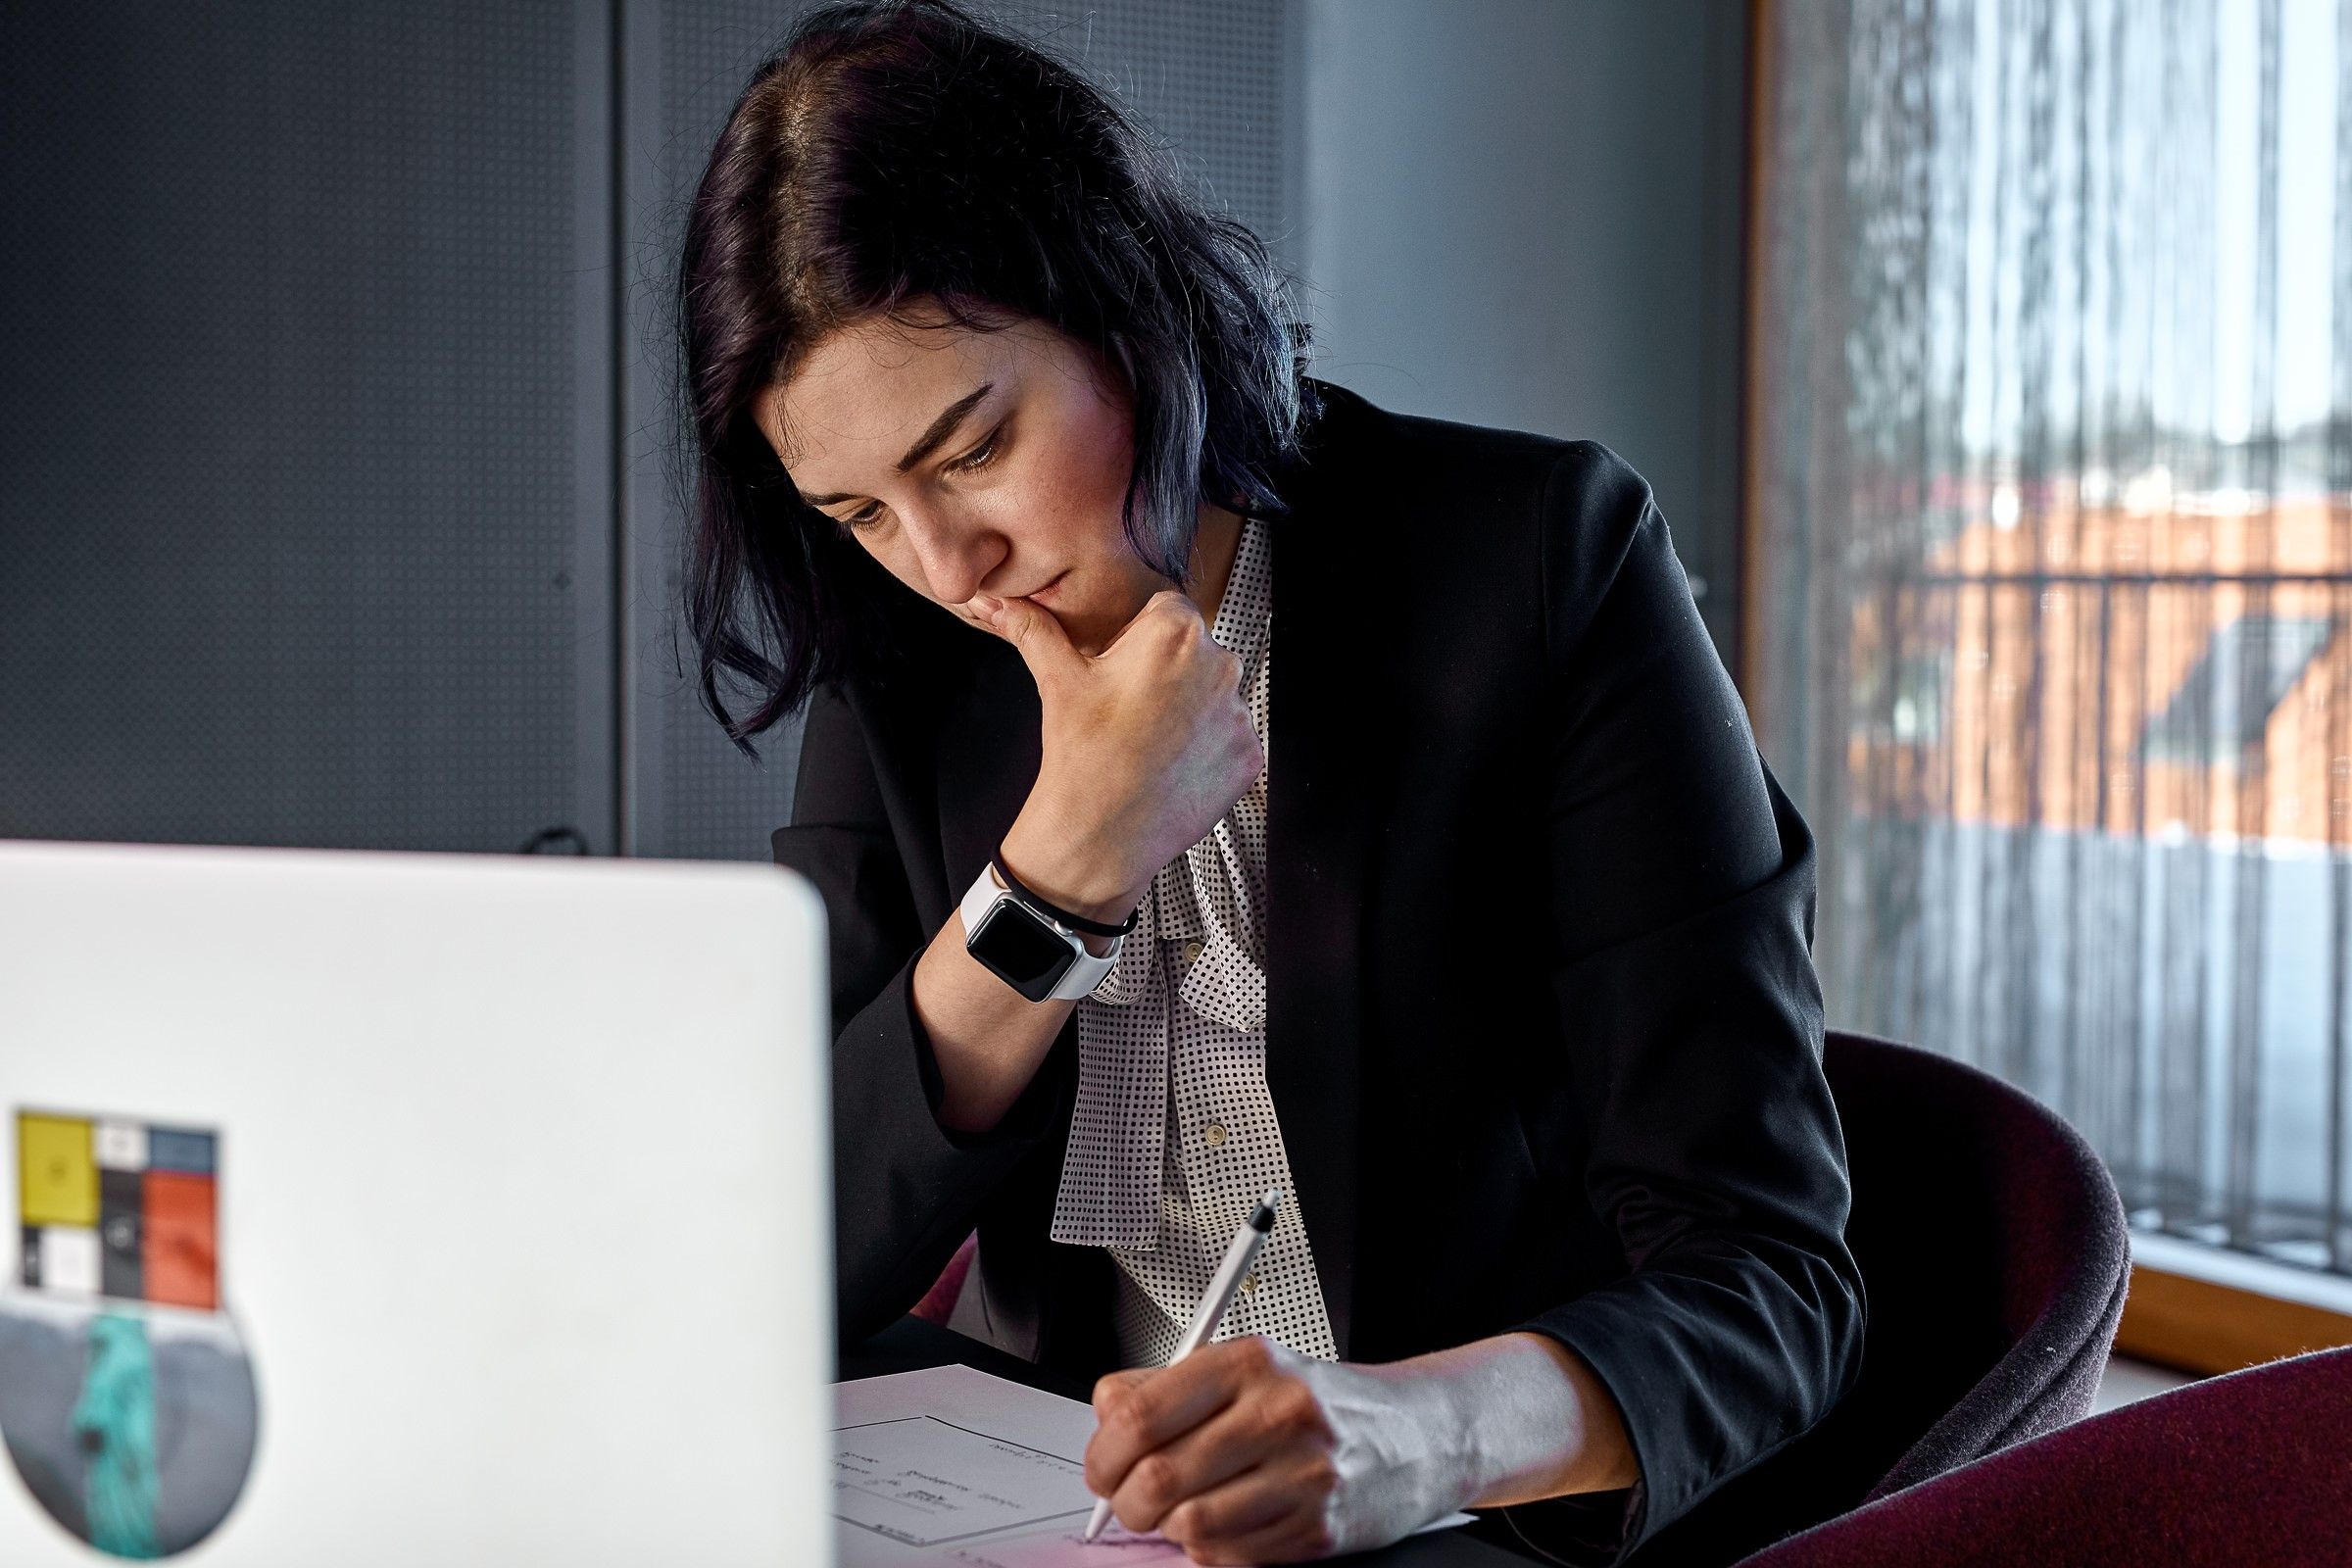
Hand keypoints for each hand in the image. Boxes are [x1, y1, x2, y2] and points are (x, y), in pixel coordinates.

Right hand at [982, 588, 1259, 922]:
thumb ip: (1034, 628)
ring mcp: (1239, 712)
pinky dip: (1207, 747)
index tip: (1122, 668)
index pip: (1166, 607)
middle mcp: (1220, 663)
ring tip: (1149, 739)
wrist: (1102, 837)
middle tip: (1130, 709)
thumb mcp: (1058, 681)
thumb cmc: (1081, 755)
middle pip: (1194, 650)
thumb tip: (998, 600)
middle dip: (1167, 670)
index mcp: (1176, 631)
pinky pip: (1229, 736)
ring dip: (1189, 708)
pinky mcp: (1250, 753)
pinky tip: (1172, 763)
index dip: (1139, 636)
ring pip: (1213, 693)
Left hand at [1082, 1336, 1464, 1564]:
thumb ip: (1168, 1385)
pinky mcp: (1317, 1529)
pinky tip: (1225, 1524)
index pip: (1141, 1414)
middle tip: (1127, 1502)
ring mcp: (1303, 1475)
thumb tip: (1105, 1412)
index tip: (1101, 1467)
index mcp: (1250, 1363)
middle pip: (1159, 1476)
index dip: (1104, 1452)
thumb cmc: (1320, 1404)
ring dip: (1169, 1529)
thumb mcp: (1247, 1369)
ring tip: (1179, 1512)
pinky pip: (1231, 1556)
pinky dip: (1211, 1549)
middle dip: (1125, 1502)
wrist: (1416, 1435)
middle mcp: (1279, 1413)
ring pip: (1191, 1525)